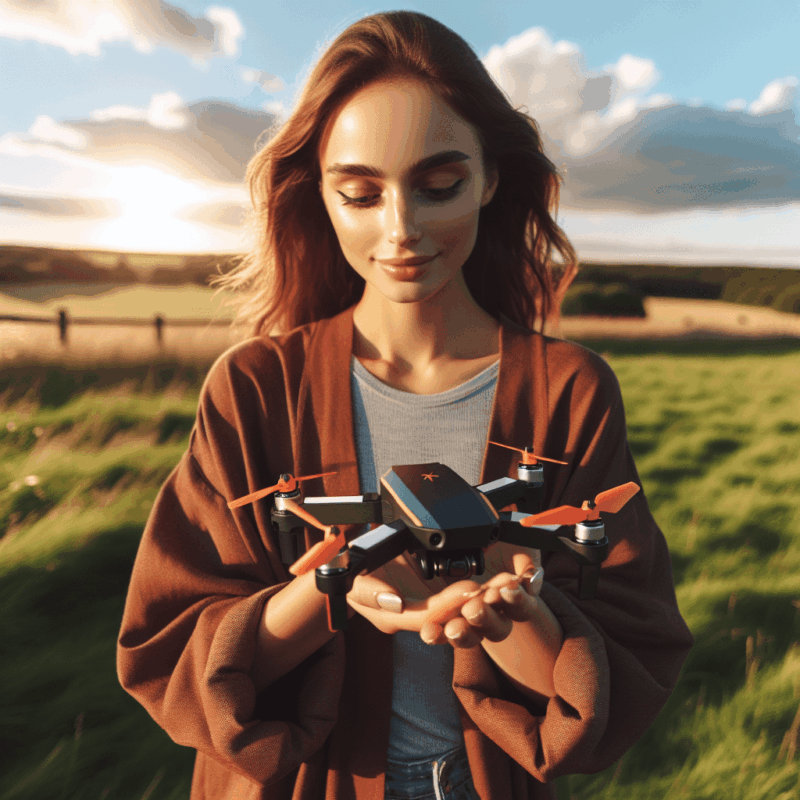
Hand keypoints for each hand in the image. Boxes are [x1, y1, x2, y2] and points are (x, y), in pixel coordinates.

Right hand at [346, 541, 542, 643]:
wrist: (359, 565)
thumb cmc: (354, 576)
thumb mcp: (352, 583)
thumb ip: (370, 593)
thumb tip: (394, 603)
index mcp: (400, 619)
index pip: (430, 618)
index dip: (449, 605)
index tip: (469, 588)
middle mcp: (422, 617)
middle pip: (456, 618)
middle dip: (479, 605)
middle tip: (500, 588)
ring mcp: (435, 606)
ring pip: (470, 611)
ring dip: (491, 598)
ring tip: (510, 583)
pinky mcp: (447, 593)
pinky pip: (473, 597)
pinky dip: (492, 589)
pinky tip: (510, 578)